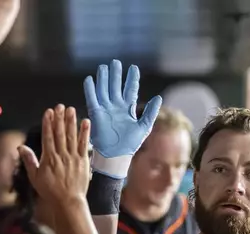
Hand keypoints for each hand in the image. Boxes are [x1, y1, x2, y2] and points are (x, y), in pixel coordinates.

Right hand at [19, 105, 90, 202]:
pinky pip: (84, 144)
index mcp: (49, 158)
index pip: (48, 136)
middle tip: (60, 106)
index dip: (48, 123)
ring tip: (71, 110)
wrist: (68, 201)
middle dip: (60, 118)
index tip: (48, 112)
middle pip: (60, 133)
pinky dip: (85, 133)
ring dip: (71, 122)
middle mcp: (61, 155)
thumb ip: (29, 160)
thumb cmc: (50, 191)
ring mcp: (73, 157)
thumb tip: (21, 147)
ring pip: (72, 136)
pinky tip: (86, 122)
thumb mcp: (35, 177)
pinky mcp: (83, 161)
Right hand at [84, 59, 161, 178]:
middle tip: (116, 62)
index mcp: (128, 109)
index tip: (133, 67)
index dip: (132, 79)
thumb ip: (151, 112)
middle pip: (115, 86)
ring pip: (104, 89)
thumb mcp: (144, 126)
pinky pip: (92, 99)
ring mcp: (106, 109)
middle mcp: (116, 107)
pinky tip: (90, 79)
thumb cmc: (130, 144)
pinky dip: (90, 89)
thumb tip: (159, 97)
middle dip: (116, 75)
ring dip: (103, 78)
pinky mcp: (96, 114)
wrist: (116, 155)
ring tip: (104, 66)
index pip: (130, 90)